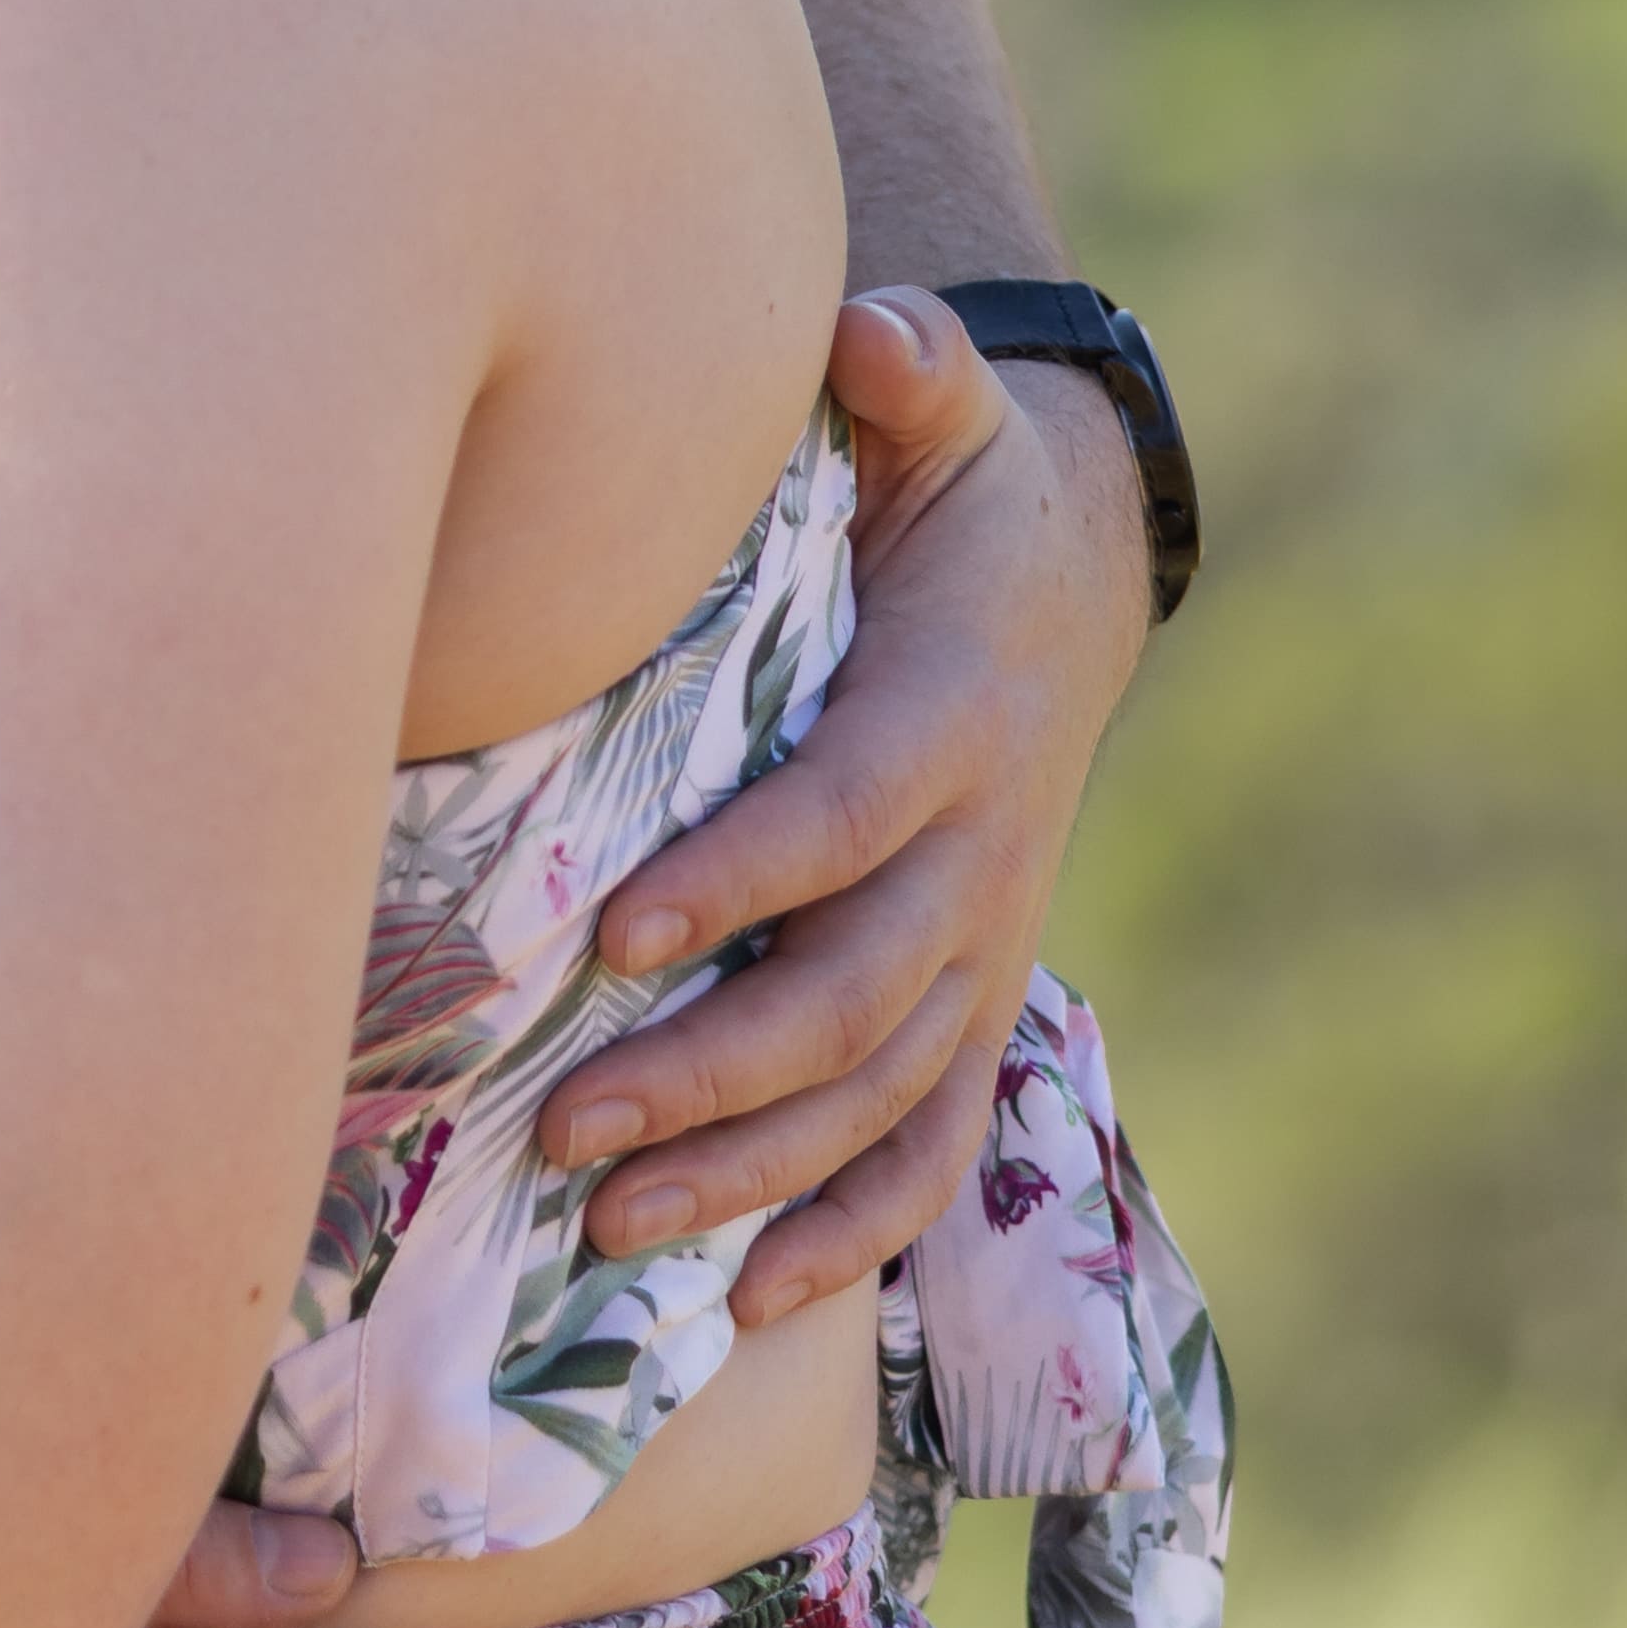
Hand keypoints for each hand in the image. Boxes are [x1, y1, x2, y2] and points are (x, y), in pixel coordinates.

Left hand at [555, 288, 1140, 1318]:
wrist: (1063, 584)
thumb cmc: (950, 494)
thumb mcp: (944, 419)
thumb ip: (907, 378)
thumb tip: (867, 327)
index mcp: (950, 716)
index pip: (842, 817)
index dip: (744, 877)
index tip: (623, 930)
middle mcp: (978, 857)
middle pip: (850, 992)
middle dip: (711, 1069)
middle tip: (563, 1122)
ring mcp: (983, 947)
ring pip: (877, 1094)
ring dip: (750, 1172)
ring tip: (605, 1220)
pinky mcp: (974, 1003)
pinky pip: (931, 1147)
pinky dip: (853, 1229)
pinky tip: (746, 1300)